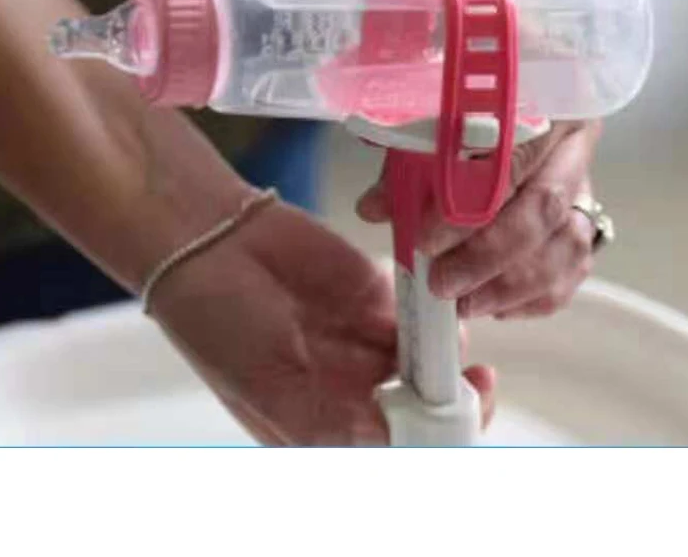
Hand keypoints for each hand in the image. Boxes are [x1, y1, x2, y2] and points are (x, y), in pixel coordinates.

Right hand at [150, 195, 495, 445]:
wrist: (209, 241)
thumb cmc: (217, 322)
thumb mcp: (265, 386)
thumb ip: (329, 420)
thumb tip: (393, 446)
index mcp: (319, 422)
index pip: (389, 446)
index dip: (429, 439)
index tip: (459, 420)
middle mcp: (347, 387)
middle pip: (420, 405)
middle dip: (453, 396)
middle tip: (478, 380)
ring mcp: (362, 339)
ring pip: (427, 357)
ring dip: (447, 352)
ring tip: (452, 337)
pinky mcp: (373, 294)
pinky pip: (419, 308)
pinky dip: (435, 308)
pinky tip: (440, 303)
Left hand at [357, 120, 601, 319]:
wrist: (512, 118)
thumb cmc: (464, 120)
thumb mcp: (430, 127)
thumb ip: (404, 162)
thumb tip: (373, 208)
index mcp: (541, 105)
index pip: (511, 157)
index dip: (469, 205)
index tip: (424, 239)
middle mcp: (573, 146)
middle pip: (544, 207)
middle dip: (488, 255)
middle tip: (441, 283)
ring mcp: (587, 188)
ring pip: (565, 246)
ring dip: (511, 285)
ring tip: (463, 304)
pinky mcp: (588, 224)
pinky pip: (573, 271)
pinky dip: (535, 298)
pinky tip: (495, 307)